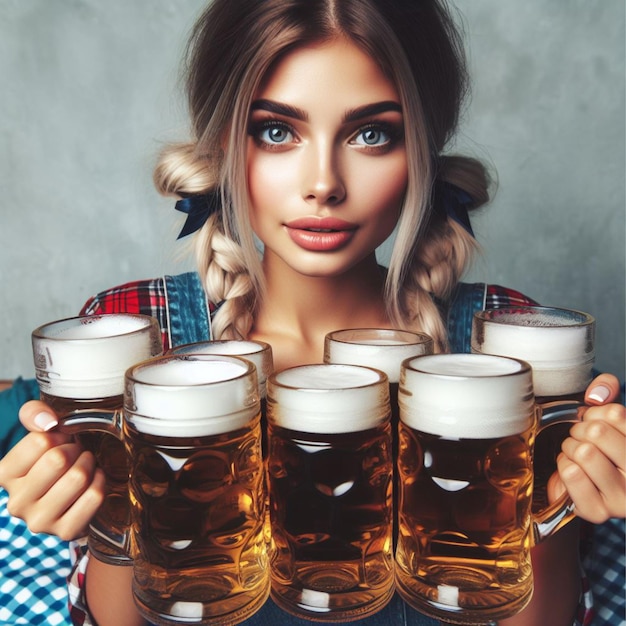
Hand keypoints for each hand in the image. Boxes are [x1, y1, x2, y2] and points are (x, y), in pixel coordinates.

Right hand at [0, 400, 104, 539]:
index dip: (59, 434)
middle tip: (77, 452)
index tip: (61, 440)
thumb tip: (49, 422)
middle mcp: (16, 502)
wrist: (68, 496)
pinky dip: (100, 481)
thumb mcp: (38, 432)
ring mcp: (40, 521)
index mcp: (3, 476)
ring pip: (78, 477)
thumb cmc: (51, 459)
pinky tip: (94, 480)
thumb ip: (35, 414)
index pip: (39, 441)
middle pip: (59, 460)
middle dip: (76, 449)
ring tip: (85, 464)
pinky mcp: (66, 532)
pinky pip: (94, 496)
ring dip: (89, 464)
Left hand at [549, 374, 625, 522]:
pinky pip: (570, 473)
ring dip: (570, 449)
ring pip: (583, 452)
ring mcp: (623, 499)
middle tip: (584, 441)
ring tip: (578, 457)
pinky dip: (564, 466)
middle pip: (596, 432)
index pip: (615, 414)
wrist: (590, 485)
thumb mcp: (610, 415)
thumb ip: (607, 391)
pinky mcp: (597, 512)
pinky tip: (573, 471)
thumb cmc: (602, 447)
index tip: (598, 425)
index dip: (595, 414)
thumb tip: (597, 393)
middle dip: (581, 431)